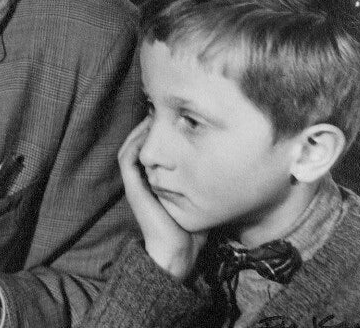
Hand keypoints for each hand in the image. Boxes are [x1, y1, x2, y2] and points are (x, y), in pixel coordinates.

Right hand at [118, 119, 206, 279]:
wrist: (178, 252)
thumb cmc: (192, 228)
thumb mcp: (201, 196)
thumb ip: (205, 179)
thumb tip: (230, 162)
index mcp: (155, 179)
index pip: (153, 146)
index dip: (160, 129)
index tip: (175, 114)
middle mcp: (143, 177)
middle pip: (140, 141)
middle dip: (149, 123)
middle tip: (162, 106)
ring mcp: (137, 181)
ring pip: (131, 145)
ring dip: (141, 129)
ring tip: (154, 114)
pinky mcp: (134, 186)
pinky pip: (129, 157)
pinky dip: (136, 142)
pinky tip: (149, 131)